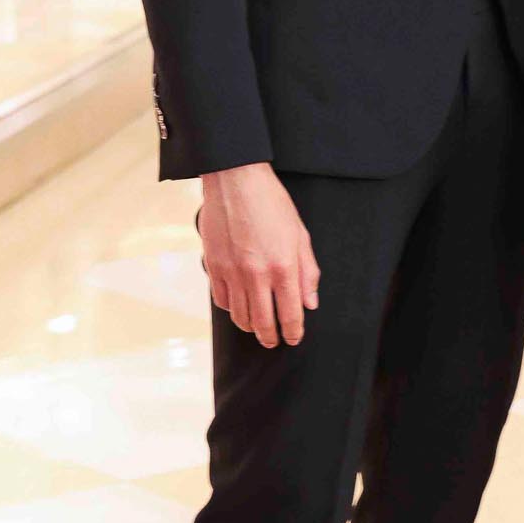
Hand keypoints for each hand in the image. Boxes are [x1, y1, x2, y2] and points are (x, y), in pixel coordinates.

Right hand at [200, 163, 318, 346]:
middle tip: (274, 341)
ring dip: (251, 327)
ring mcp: (232, 272)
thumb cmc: (272, 204)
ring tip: (257, 328)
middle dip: (271, 338)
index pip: (290, 314)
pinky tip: (239, 307)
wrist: (236, 181)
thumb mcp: (300, 235)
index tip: (294, 338)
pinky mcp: (213, 266)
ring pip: (240, 316)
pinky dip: (231, 309)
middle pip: (263, 323)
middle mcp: (256, 275)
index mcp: (283, 267)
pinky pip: (222, 301)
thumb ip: (307, 271)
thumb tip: (310, 302)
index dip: (293, 333)